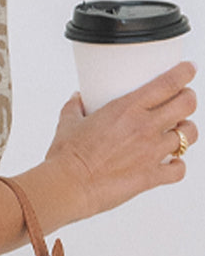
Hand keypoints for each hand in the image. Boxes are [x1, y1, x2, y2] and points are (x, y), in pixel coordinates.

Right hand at [44, 61, 196, 220]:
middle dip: (188, 98)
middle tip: (183, 98)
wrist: (69, 185)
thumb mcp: (68, 122)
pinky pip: (179, 169)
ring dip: (186, 130)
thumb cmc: (67, 156)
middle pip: (186, 104)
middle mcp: (145, 127)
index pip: (168, 83)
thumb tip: (78, 99)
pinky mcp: (152, 176)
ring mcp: (152, 152)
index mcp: (127, 109)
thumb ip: (76, 107)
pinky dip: (178, 165)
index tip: (188, 69)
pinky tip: (170, 162)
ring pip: (188, 135)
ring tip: (178, 130)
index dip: (184, 73)